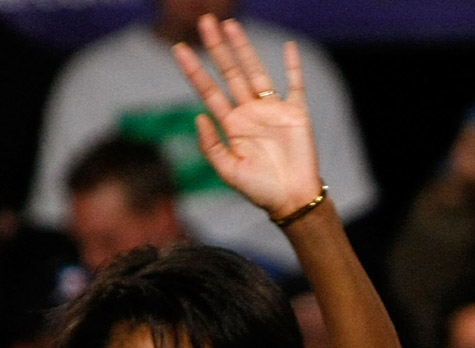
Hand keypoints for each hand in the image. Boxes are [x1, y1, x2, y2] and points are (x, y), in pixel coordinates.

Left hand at [172, 16, 323, 220]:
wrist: (292, 199)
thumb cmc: (260, 190)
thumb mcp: (228, 170)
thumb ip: (211, 145)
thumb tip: (198, 115)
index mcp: (232, 125)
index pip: (209, 91)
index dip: (194, 70)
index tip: (179, 49)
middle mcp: (250, 112)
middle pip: (230, 73)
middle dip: (217, 48)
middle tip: (205, 21)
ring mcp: (273, 111)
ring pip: (256, 72)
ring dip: (244, 49)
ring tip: (231, 25)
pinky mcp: (296, 114)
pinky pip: (295, 85)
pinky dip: (293, 67)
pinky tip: (289, 47)